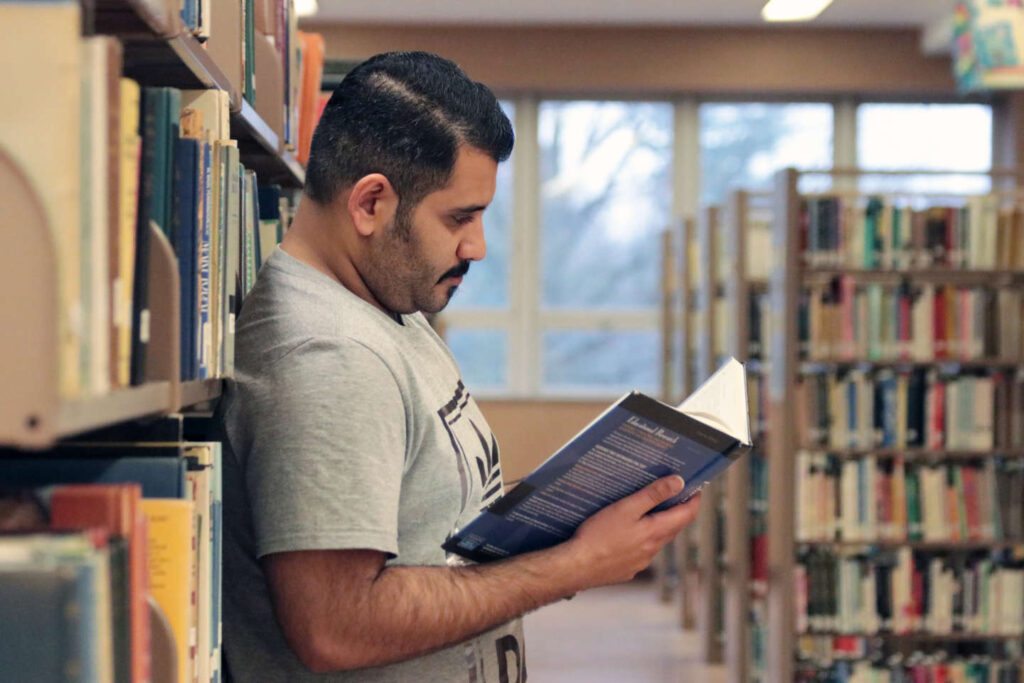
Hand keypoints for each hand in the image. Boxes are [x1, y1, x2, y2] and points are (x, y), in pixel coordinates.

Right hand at [564, 476, 700, 590]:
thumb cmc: (598, 535)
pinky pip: (641, 552)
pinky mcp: (626, 570)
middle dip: (676, 511)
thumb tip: (679, 482)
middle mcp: (652, 549)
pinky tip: (625, 535)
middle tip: (673, 495)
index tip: (697, 489)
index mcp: (655, 532)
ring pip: (656, 541)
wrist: (576, 567)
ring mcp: (640, 562)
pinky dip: (641, 540)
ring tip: (646, 512)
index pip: (686, 515)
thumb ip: (653, 495)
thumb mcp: (626, 508)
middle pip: (673, 528)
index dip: (694, 501)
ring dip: (658, 526)